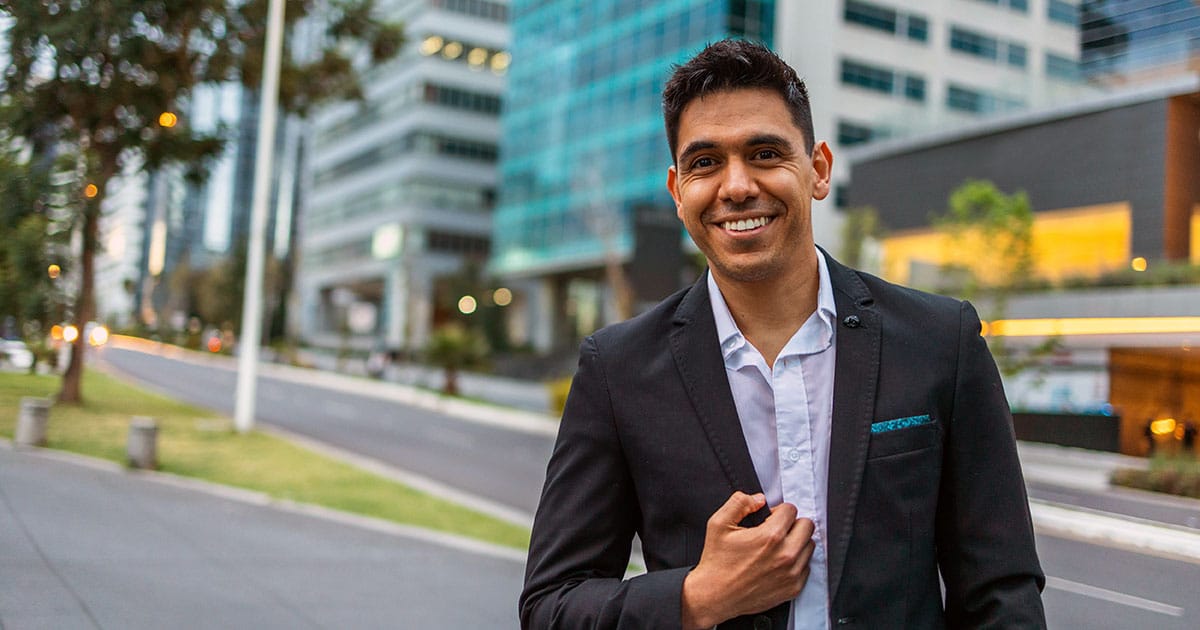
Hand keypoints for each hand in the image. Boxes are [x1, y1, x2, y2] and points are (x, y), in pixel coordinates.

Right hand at [680, 492, 814, 629]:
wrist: (715, 596)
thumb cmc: (717, 562)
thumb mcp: (719, 524)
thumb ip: (739, 503)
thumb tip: (758, 499)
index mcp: (770, 536)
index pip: (791, 510)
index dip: (778, 511)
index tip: (769, 519)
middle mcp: (785, 555)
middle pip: (807, 526)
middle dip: (792, 524)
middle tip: (776, 530)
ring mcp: (791, 573)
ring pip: (809, 546)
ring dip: (796, 542)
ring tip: (777, 547)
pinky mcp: (793, 588)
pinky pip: (807, 567)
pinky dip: (796, 562)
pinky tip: (778, 563)